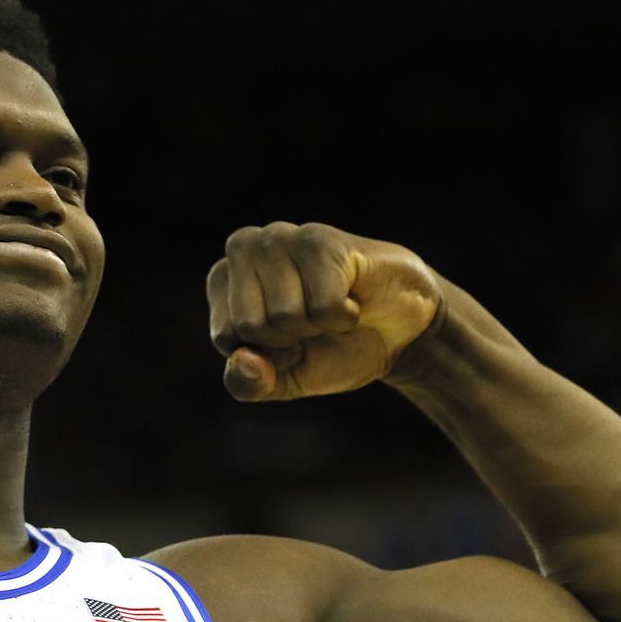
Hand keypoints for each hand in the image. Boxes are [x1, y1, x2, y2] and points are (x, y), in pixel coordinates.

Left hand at [207, 222, 442, 399]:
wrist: (398, 334)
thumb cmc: (333, 349)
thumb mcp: (284, 379)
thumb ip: (248, 384)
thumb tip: (244, 361)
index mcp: (222, 280)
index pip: (226, 337)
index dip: (265, 354)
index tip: (288, 340)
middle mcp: (244, 247)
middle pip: (251, 325)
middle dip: (288, 339)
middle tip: (313, 323)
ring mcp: (281, 236)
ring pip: (284, 315)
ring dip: (318, 325)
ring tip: (331, 306)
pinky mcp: (321, 240)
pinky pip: (323, 305)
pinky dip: (344, 315)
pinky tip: (352, 296)